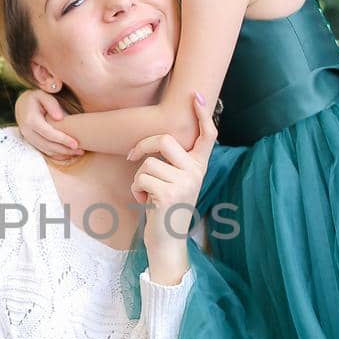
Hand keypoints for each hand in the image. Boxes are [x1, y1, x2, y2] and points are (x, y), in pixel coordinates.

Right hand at [15, 89, 82, 161]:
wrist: (22, 105)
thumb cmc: (35, 99)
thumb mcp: (42, 95)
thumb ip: (51, 104)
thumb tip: (59, 117)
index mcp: (31, 120)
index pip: (49, 133)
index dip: (62, 140)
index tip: (76, 144)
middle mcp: (28, 132)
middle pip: (48, 145)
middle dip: (65, 150)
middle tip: (80, 151)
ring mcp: (29, 139)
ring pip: (46, 150)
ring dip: (62, 154)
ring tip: (77, 153)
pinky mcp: (32, 142)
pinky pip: (44, 151)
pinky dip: (57, 155)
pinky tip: (68, 154)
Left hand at [126, 94, 217, 283]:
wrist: (167, 241)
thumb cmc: (166, 208)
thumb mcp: (175, 181)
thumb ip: (175, 161)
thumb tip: (161, 138)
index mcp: (199, 166)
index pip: (207, 135)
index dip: (202, 115)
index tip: (197, 96)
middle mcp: (196, 172)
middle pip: (165, 139)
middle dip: (142, 146)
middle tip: (132, 156)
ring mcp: (184, 183)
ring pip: (148, 162)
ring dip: (138, 177)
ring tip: (146, 193)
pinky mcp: (168, 194)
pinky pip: (141, 178)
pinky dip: (136, 189)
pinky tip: (145, 202)